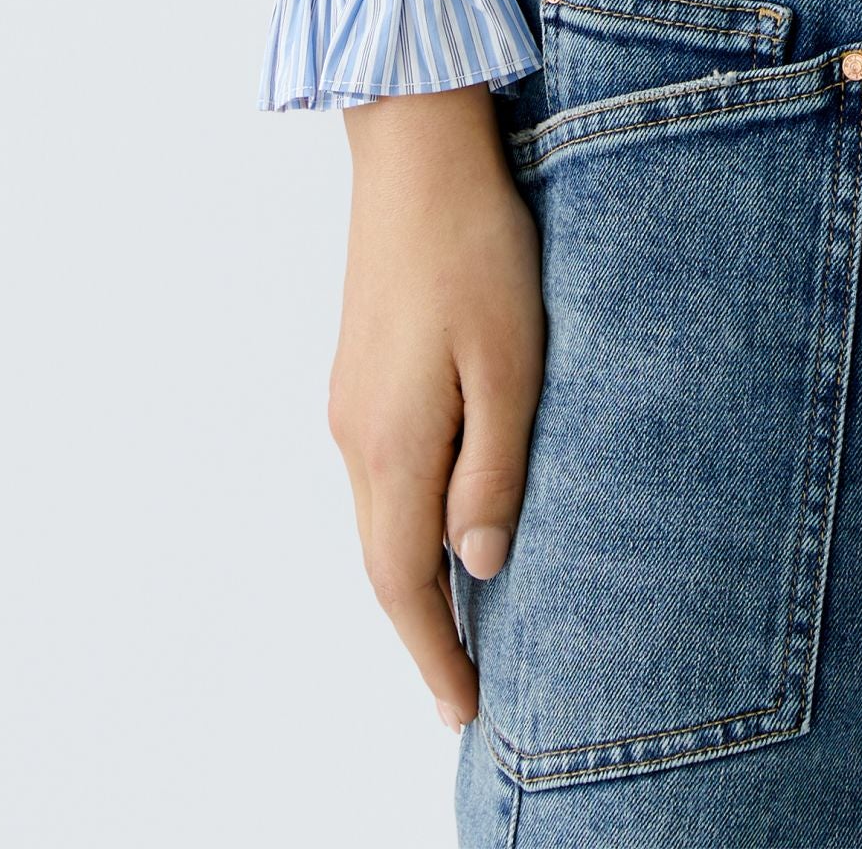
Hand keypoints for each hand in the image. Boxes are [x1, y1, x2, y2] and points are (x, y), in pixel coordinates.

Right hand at [327, 86, 543, 733]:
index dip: (434, 656)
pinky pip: (379, 474)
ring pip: (378, 519)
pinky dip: (406, 522)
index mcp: (392, 443)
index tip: (466, 711)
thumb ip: (492, 472)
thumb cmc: (476, 246)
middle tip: (470, 687)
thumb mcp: (511, 363)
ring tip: (467, 622)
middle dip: (422, 634)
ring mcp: (351, 401)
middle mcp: (356, 435)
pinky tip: (446, 519)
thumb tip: (479, 568)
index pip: (405, 584)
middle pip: (381, 563)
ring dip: (414, 578)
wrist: (416, 150)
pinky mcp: (360, 370)